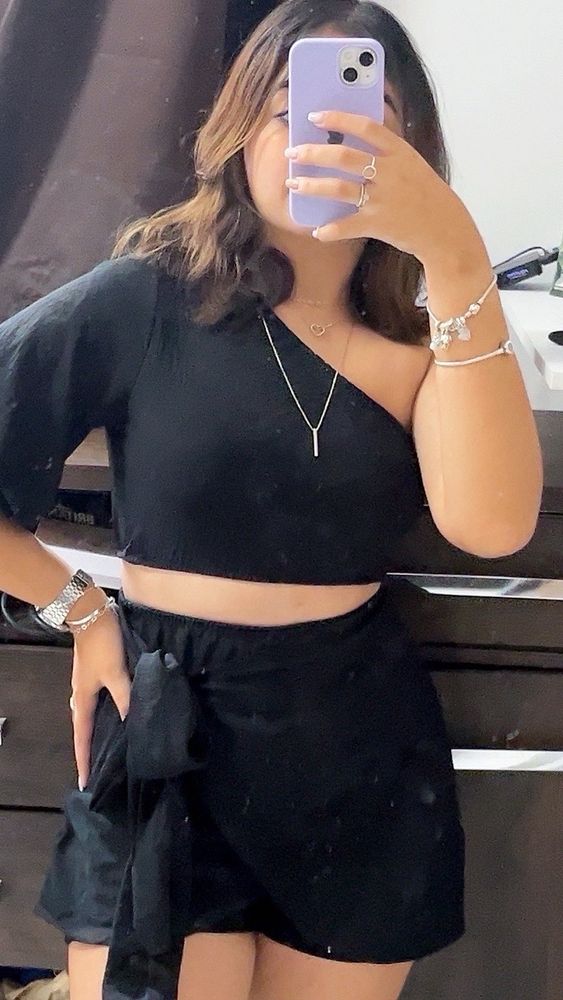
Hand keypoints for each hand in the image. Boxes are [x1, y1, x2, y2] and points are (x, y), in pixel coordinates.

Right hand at [70, 609, 130, 789]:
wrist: (91, 613)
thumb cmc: (102, 645)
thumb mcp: (116, 673)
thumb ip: (126, 697)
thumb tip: (133, 722)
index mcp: (82, 699)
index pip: (82, 737)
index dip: (84, 760)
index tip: (85, 782)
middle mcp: (81, 695)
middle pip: (84, 729)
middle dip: (90, 750)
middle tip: (100, 769)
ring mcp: (87, 684)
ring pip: (92, 715)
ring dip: (98, 731)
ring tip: (111, 747)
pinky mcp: (95, 674)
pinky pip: (98, 702)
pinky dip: (105, 713)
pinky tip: (119, 715)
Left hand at [285, 109, 478, 262]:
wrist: (445, 227)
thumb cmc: (425, 194)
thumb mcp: (411, 164)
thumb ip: (385, 152)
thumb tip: (348, 139)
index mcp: (398, 151)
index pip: (364, 126)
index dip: (337, 118)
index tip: (314, 116)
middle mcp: (388, 172)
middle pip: (343, 156)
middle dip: (313, 152)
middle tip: (293, 152)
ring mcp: (382, 198)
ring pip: (338, 187)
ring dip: (311, 186)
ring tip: (294, 184)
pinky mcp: (378, 223)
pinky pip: (346, 225)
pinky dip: (330, 229)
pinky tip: (317, 230)